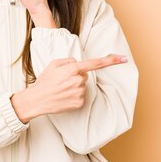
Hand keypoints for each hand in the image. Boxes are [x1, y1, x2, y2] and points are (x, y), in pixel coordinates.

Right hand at [10, 54, 127, 122]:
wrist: (37, 100)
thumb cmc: (44, 81)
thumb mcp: (53, 64)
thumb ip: (68, 60)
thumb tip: (78, 63)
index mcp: (73, 69)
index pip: (96, 63)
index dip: (111, 60)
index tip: (123, 58)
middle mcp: (78, 80)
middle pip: (85, 76)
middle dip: (76, 76)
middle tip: (62, 81)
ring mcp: (79, 92)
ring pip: (83, 86)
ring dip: (75, 87)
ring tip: (61, 90)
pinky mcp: (79, 103)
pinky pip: (81, 97)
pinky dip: (74, 96)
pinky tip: (64, 97)